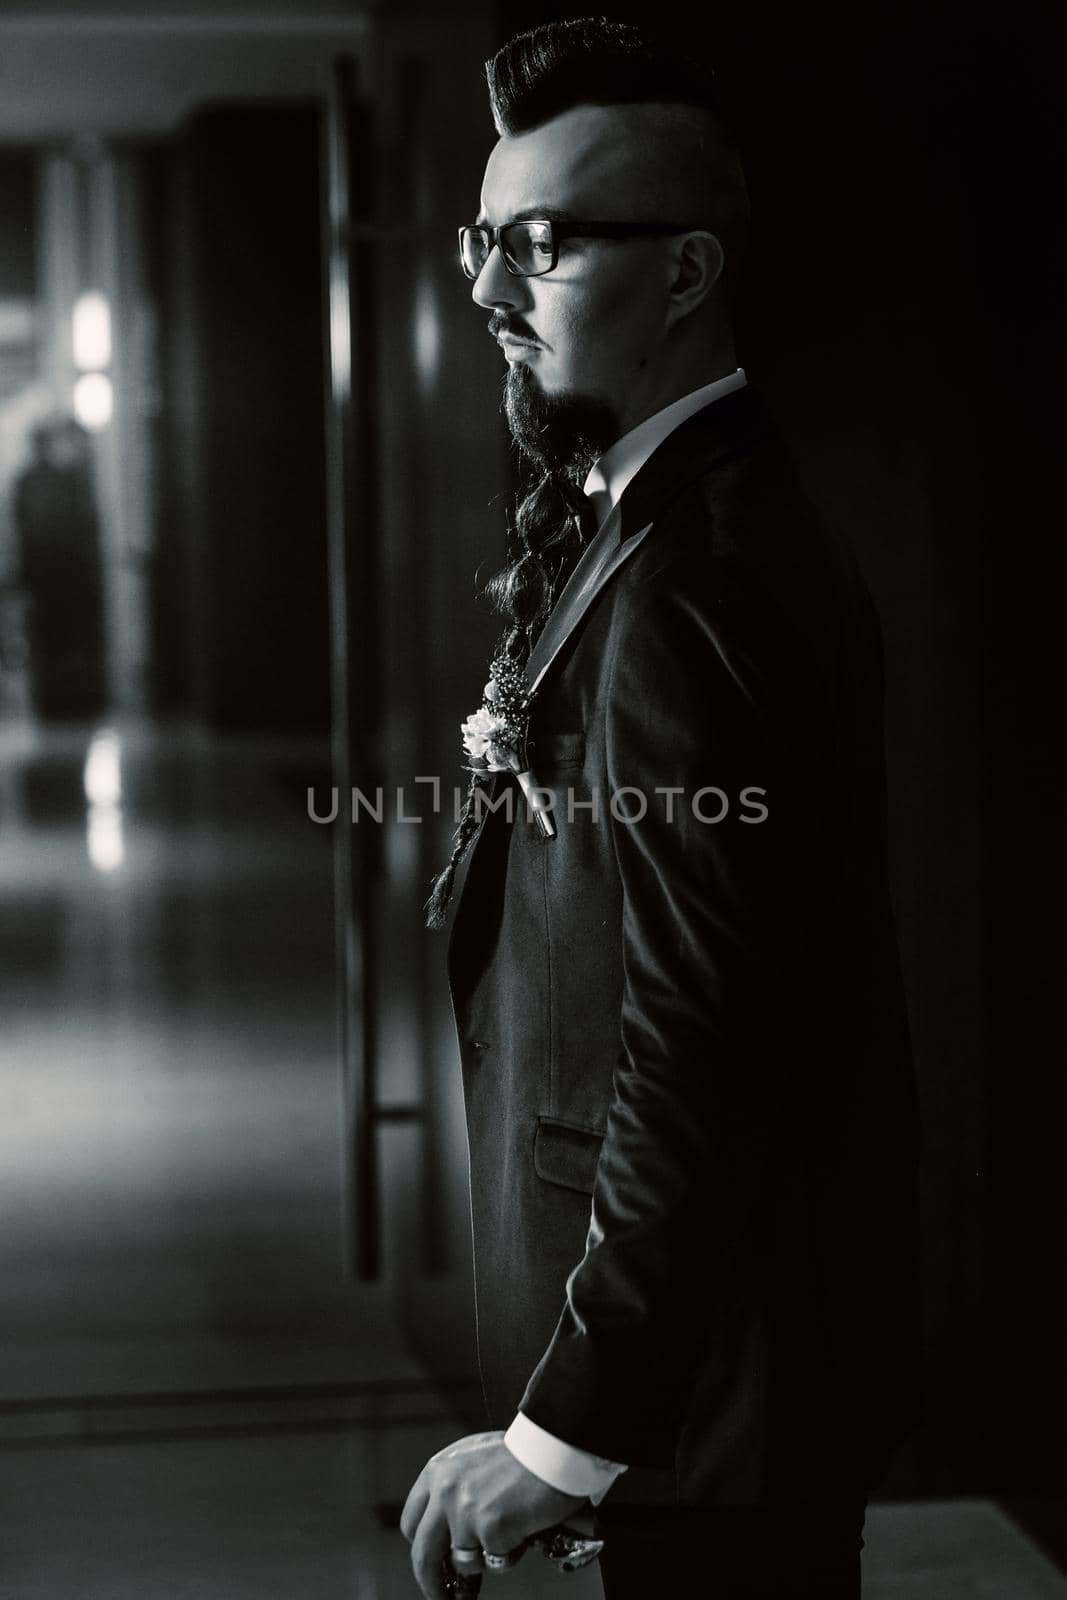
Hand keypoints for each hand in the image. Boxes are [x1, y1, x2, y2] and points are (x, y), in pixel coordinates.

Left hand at [400, 1430, 585, 1597]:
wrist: (553, 1447)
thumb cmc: (521, 1453)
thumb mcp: (473, 1457)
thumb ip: (453, 1486)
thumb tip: (446, 1529)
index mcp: (437, 1470)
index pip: (411, 1522)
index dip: (422, 1546)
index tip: (432, 1561)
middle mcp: (444, 1490)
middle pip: (423, 1554)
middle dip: (431, 1582)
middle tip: (442, 1596)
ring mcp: (465, 1510)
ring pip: (462, 1562)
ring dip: (484, 1559)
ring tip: (508, 1532)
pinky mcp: (489, 1527)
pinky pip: (494, 1561)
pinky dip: (510, 1553)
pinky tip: (522, 1528)